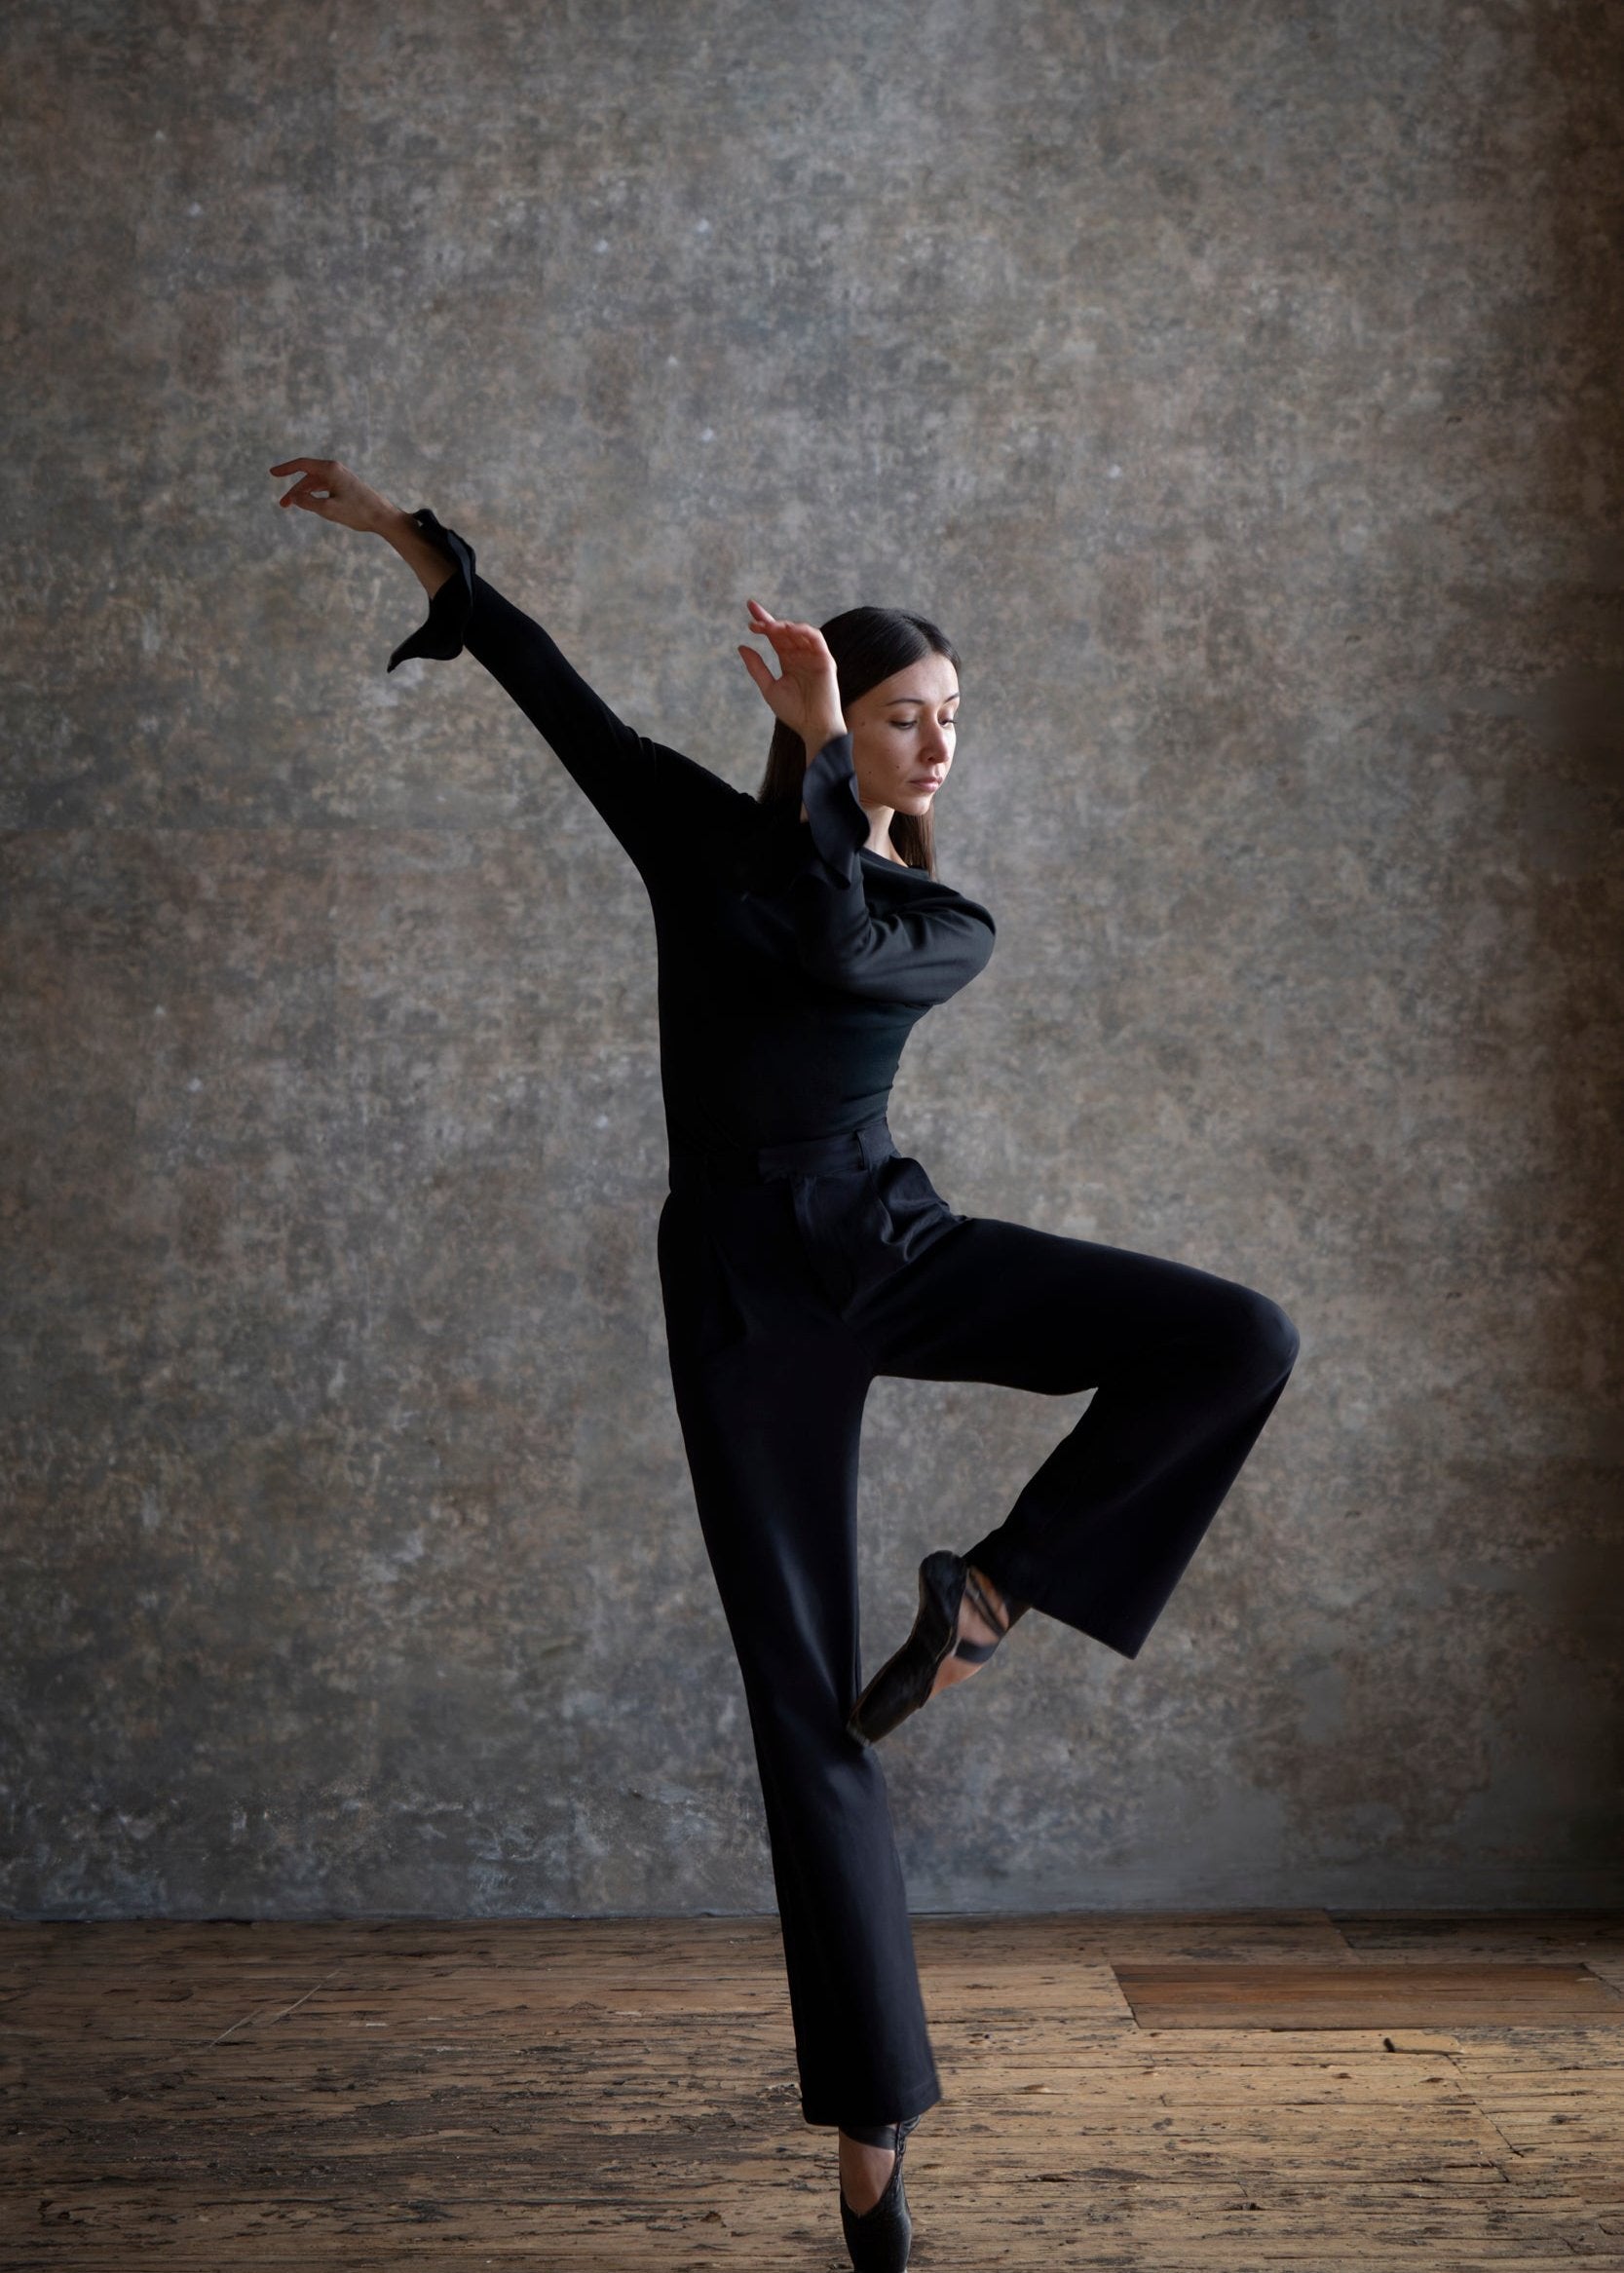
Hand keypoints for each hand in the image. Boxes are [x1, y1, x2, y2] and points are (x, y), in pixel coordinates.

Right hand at [269, 456, 394, 535]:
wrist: (383, 517)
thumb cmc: (358, 512)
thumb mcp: (328, 509)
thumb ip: (308, 502)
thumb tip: (293, 498)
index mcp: (330, 470)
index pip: (302, 465)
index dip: (285, 469)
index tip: (272, 473)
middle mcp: (335, 470)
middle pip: (307, 476)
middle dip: (294, 490)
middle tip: (283, 505)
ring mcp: (341, 477)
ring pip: (316, 483)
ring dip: (304, 494)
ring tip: (292, 506)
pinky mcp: (346, 486)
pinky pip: (324, 487)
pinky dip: (315, 495)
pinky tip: (311, 504)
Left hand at [737, 600, 845, 752]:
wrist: (813, 727)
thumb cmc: (794, 712)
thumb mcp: (769, 688)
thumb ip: (756, 668)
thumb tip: (742, 646)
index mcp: (788, 660)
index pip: (775, 636)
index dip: (764, 621)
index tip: (750, 607)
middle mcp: (801, 655)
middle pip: (784, 630)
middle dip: (769, 621)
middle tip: (753, 618)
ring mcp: (814, 656)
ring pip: (799, 631)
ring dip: (783, 626)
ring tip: (767, 627)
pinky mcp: (825, 659)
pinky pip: (815, 637)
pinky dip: (802, 630)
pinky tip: (788, 629)